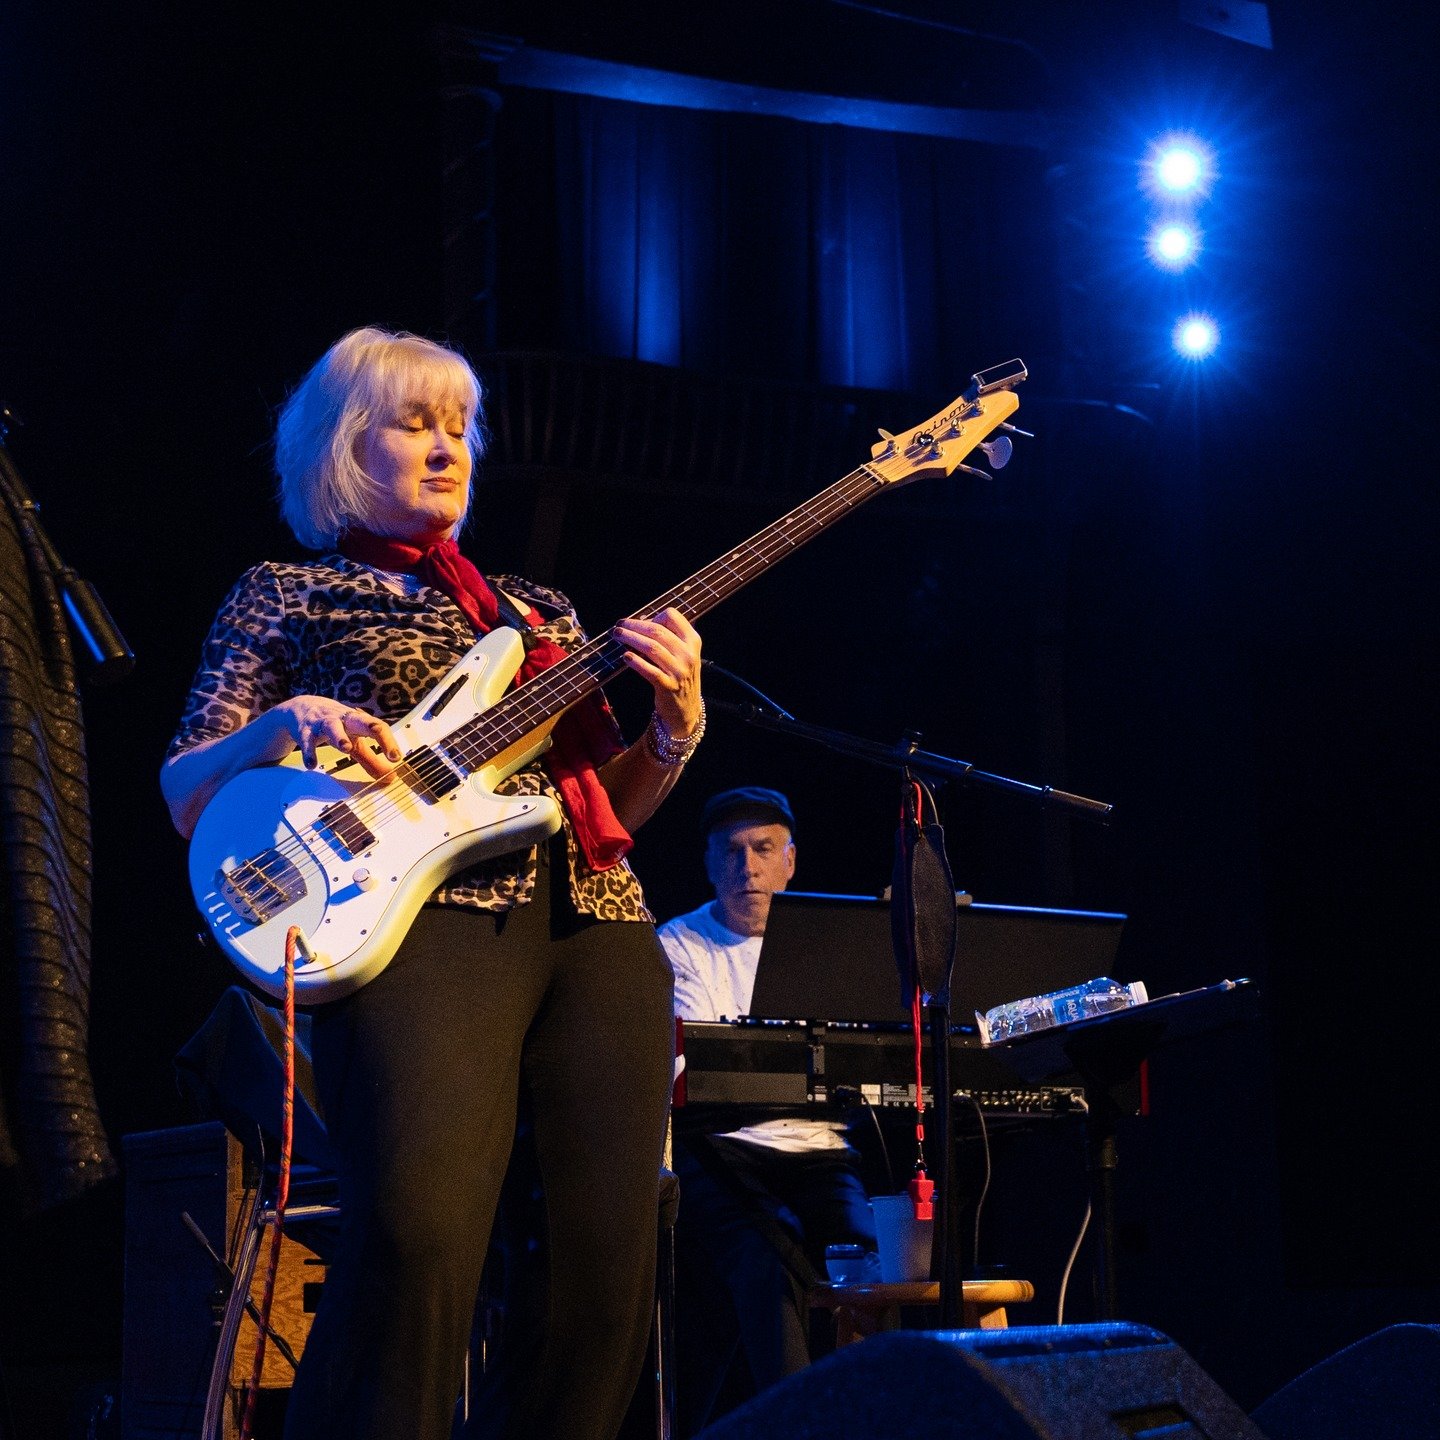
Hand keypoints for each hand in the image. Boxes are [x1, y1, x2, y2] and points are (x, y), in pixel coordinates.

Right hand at [269, 695, 403, 778]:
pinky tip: (311, 764)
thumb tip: (390, 778)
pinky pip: (307, 740)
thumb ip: (371, 759)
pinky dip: (309, 751)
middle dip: (369, 726)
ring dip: (339, 735)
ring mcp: (323, 723)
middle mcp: (343, 719)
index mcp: (358, 722)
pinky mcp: (305, 730)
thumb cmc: (336, 725)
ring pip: (332, 726)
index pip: (378, 727)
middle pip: (359, 719)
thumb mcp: (354, 740)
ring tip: (346, 748)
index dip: (388, 741)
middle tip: (378, 732)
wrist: (302, 707)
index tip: (395, 757)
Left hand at [614, 609, 702, 736]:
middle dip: (635, 625)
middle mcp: (688, 654)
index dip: (653, 616)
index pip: (672, 616)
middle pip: (658, 630)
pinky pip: (649, 670)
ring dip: (631, 639)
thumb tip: (640, 621)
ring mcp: (680, 671)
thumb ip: (668, 637)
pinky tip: (625, 657)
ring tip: (618, 636)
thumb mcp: (683, 653)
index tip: (641, 622)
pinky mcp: (668, 686)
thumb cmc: (680, 676)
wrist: (687, 708)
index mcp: (693, 641)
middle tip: (619, 625)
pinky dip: (636, 662)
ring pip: (651, 647)